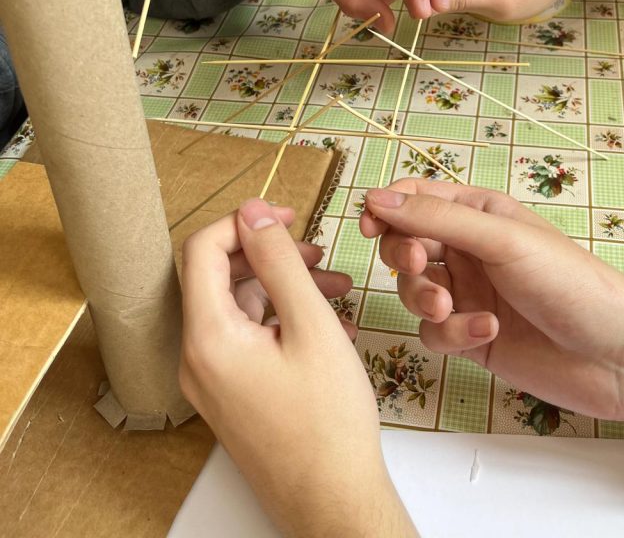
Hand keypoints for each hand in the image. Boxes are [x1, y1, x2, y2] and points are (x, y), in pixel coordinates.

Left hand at [180, 199, 414, 536]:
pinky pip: (247, 337)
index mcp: (207, 338)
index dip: (243, 223)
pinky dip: (282, 318)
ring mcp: (211, 380)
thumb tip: (254, 213)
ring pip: (240, 307)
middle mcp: (198, 358)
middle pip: (220, 277)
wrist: (333, 501)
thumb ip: (280, 262)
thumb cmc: (328, 422)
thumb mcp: (311, 325)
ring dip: (284, 287)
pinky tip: (326, 321)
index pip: (202, 251)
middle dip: (270, 255)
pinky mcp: (230, 394)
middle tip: (316, 250)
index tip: (285, 216)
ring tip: (335, 287)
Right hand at [361, 180, 623, 448]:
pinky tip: (486, 333)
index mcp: (479, 213)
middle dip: (404, 258)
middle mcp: (470, 250)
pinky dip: (452, 333)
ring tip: (450, 310)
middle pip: (405, 244)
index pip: (416, 198)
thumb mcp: (502, 240)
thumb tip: (377, 199)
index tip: (369, 225)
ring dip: (424, 300)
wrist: (616, 355)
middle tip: (417, 268)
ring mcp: (469, 295)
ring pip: (413, 291)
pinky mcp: (471, 337)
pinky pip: (434, 333)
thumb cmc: (572, 283)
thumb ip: (437, 220)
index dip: (387, 208)